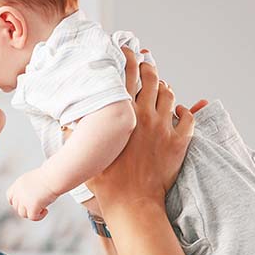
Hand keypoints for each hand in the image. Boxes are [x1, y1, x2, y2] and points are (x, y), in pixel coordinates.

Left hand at [6, 168, 59, 220]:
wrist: (54, 177)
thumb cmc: (49, 178)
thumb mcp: (34, 181)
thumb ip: (29, 190)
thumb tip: (29, 204)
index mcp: (18, 184)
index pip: (10, 196)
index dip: (16, 202)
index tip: (24, 204)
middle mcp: (18, 192)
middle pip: (16, 207)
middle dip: (26, 208)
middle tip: (38, 206)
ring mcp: (24, 200)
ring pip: (22, 214)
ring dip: (32, 213)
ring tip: (43, 208)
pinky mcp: (31, 206)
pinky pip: (32, 217)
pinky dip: (39, 216)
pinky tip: (46, 210)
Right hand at [85, 48, 203, 207]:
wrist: (133, 203)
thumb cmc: (107, 183)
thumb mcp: (87, 155)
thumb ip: (74, 135)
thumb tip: (66, 123)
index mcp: (123, 116)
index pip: (126, 77)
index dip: (127, 59)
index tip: (126, 51)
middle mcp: (145, 117)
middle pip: (151, 79)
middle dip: (147, 67)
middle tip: (144, 63)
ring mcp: (164, 129)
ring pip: (169, 95)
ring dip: (164, 88)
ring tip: (159, 87)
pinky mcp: (179, 143)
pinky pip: (188, 119)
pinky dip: (184, 111)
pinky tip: (177, 110)